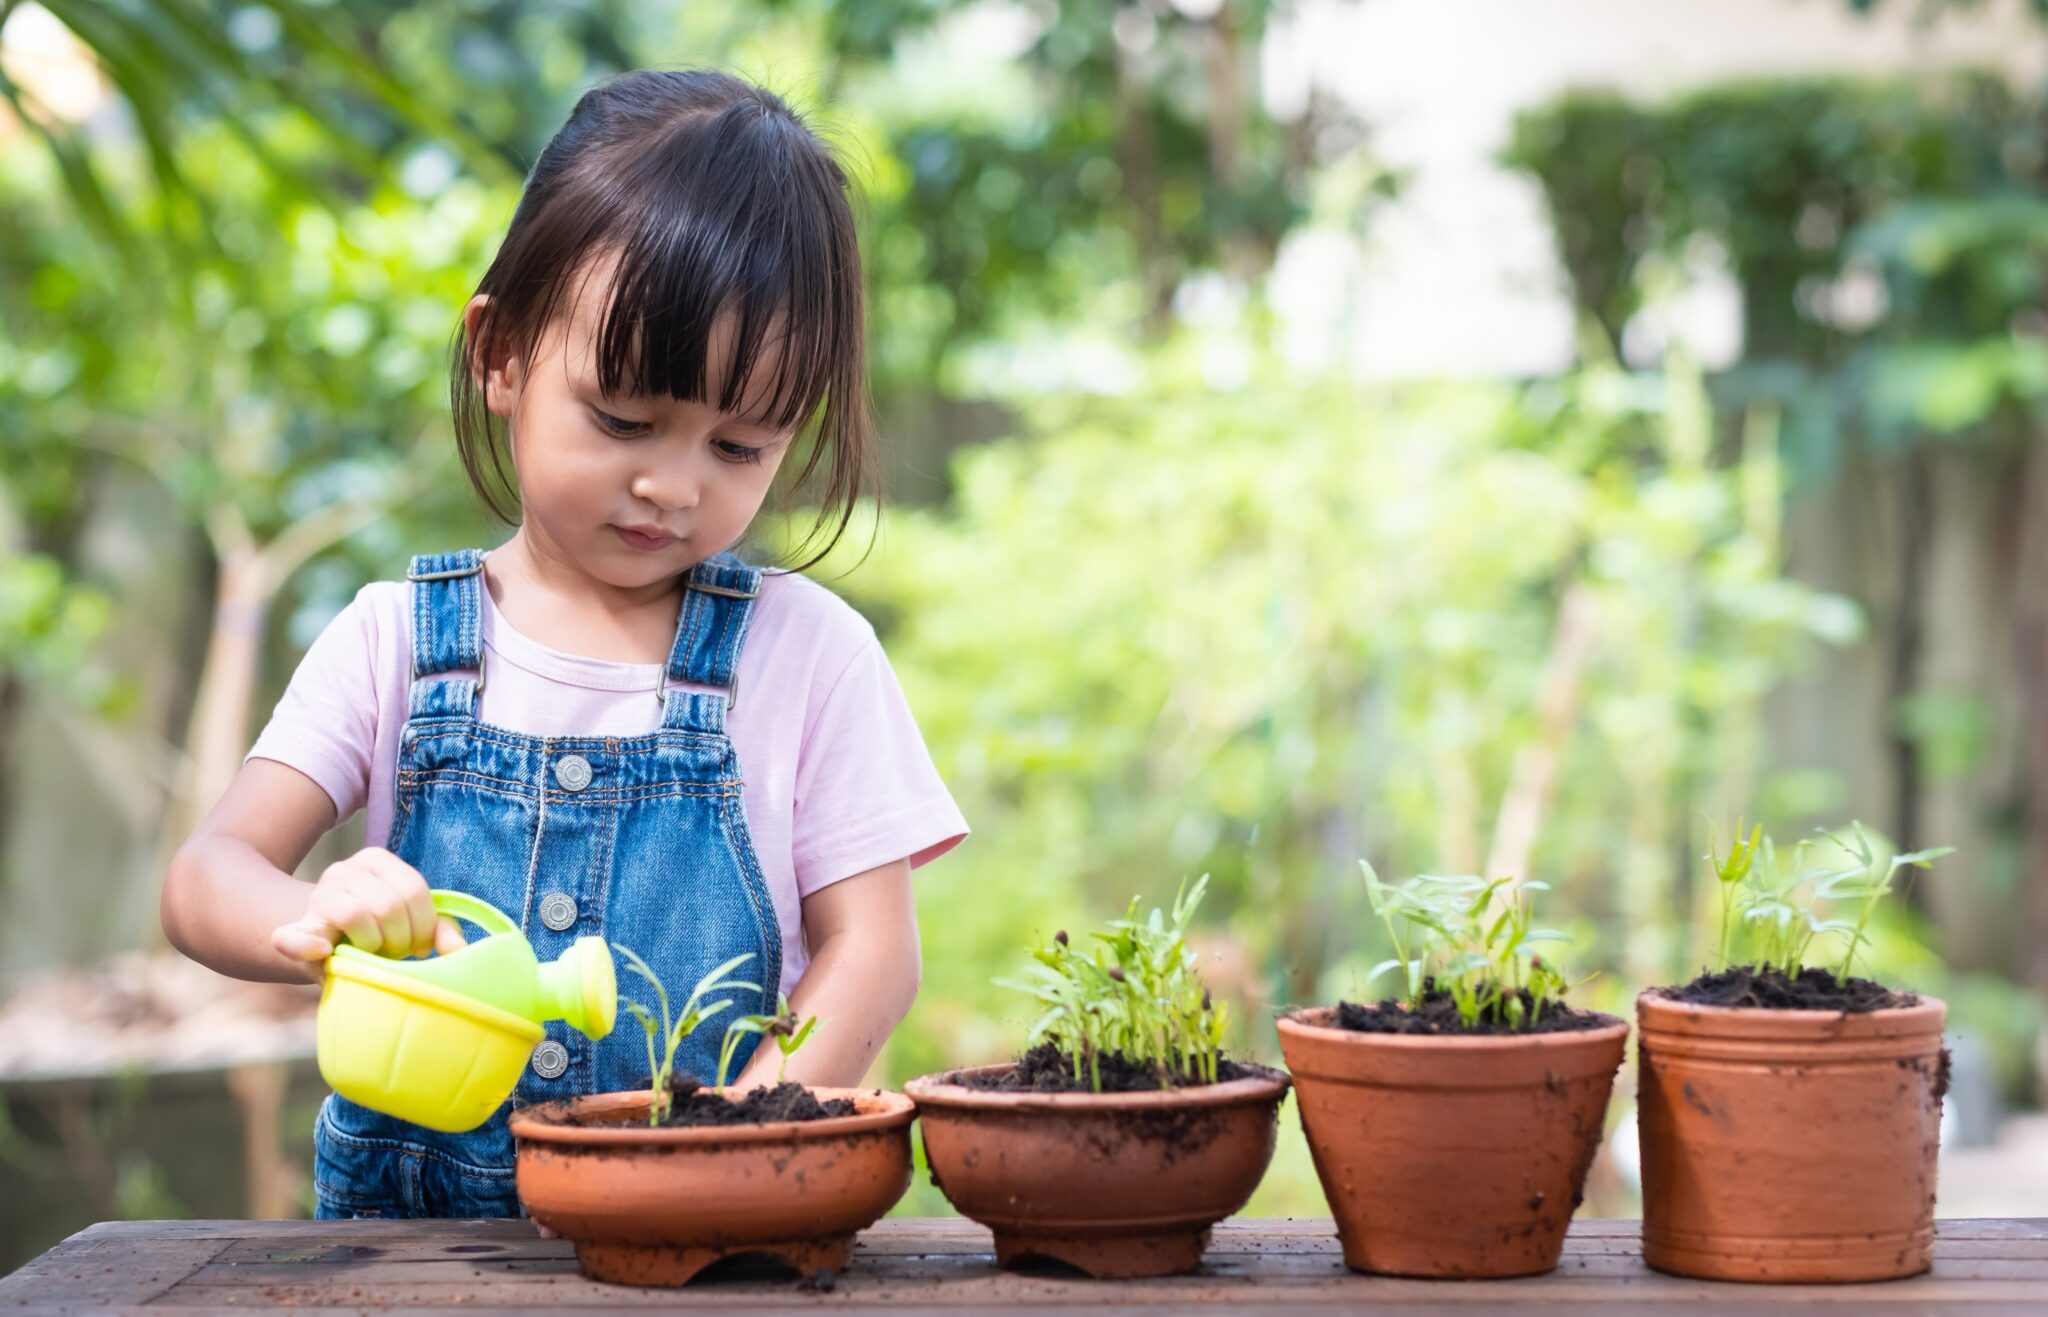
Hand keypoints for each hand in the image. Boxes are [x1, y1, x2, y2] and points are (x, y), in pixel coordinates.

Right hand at [270, 847, 464, 975]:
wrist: (326, 942)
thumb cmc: (377, 931)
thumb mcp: (409, 923)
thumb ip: (438, 930)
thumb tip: (458, 949)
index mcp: (377, 860)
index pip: (414, 890)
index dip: (423, 927)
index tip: (418, 946)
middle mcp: (345, 869)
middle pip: (389, 905)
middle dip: (399, 939)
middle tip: (394, 952)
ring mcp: (318, 896)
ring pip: (356, 915)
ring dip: (371, 945)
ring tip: (372, 953)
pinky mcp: (295, 928)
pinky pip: (298, 937)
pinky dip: (309, 947)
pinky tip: (325, 952)